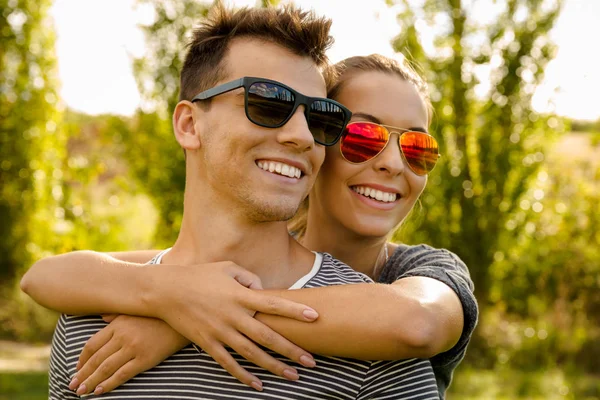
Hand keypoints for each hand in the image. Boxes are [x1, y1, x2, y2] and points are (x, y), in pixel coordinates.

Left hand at [69, 315, 188, 395]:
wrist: (181, 321)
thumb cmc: (158, 315)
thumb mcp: (134, 310)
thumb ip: (116, 314)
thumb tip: (102, 316)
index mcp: (117, 324)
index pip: (92, 345)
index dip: (81, 360)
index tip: (76, 369)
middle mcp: (122, 336)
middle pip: (96, 359)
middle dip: (82, 374)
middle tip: (73, 386)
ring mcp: (133, 348)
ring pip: (106, 368)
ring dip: (91, 382)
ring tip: (82, 392)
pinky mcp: (145, 359)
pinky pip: (122, 374)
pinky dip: (109, 384)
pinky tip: (100, 391)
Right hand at [153, 261, 318, 389]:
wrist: (166, 291)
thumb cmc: (200, 275)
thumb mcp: (228, 268)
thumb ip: (250, 277)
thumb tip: (264, 291)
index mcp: (240, 295)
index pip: (274, 304)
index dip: (295, 310)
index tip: (315, 316)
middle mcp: (233, 315)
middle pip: (267, 336)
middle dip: (291, 350)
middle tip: (311, 361)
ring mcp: (220, 331)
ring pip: (251, 354)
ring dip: (274, 367)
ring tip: (293, 376)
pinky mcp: (207, 343)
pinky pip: (228, 363)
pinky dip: (243, 376)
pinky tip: (258, 385)